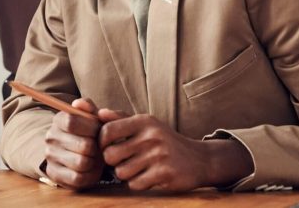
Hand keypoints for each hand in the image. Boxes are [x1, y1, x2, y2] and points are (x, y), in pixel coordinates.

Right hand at [44, 98, 102, 189]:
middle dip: (97, 147)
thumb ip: (88, 107)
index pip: (72, 121)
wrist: (77, 150)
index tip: (99, 130)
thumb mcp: (90, 116)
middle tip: (99, 147)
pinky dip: (89, 175)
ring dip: (94, 162)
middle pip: (82, 145)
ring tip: (96, 157)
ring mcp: (51, 156)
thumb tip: (79, 103)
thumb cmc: (88, 131)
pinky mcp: (55, 174)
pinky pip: (78, 179)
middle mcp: (51, 137)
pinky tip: (91, 168)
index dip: (91, 128)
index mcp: (58, 119)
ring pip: (81, 163)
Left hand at [98, 110, 252, 190]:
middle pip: (111, 155)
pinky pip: (135, 184)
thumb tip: (100, 113)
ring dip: (125, 174)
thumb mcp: (146, 124)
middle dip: (112, 161)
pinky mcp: (165, 174)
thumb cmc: (165, 140)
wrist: (199, 159)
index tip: (107, 146)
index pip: (108, 130)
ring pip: (121, 172)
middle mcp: (151, 136)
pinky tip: (146, 177)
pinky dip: (137, 183)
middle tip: (120, 161)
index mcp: (144, 121)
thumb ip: (121, 118)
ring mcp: (158, 156)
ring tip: (135, 168)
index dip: (101, 142)